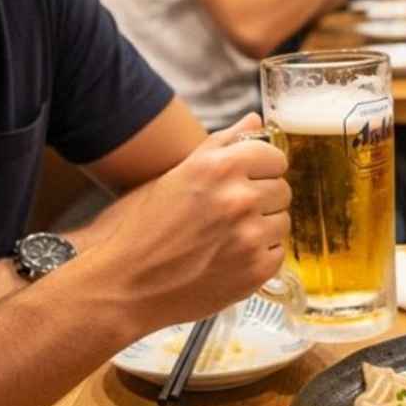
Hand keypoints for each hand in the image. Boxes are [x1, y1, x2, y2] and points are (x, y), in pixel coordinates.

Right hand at [101, 113, 291, 325]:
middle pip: (282, 189)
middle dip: (261, 198)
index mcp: (219, 168)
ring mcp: (249, 237)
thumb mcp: (176, 174)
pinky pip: (276, 253)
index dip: (260, 169)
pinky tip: (228, 257)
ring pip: (282, 222)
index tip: (247, 179)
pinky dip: (258, 256)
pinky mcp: (255, 270)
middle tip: (230, 213)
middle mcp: (239, 199)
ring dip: (261, 228)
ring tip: (226, 236)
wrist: (123, 285)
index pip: (274, 157)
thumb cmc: (142, 227)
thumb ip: (221, 144)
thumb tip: (256, 120)